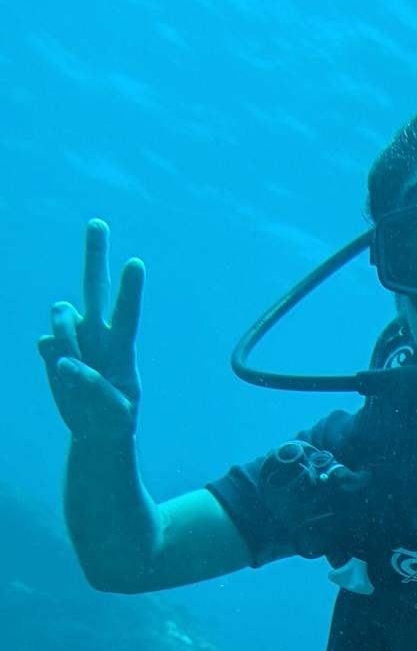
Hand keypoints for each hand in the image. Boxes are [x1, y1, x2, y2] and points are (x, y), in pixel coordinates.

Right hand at [39, 219, 144, 442]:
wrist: (95, 429)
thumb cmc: (115, 418)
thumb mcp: (117, 413)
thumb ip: (95, 388)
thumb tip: (65, 362)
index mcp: (122, 345)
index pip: (127, 312)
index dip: (130, 289)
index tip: (136, 263)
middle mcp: (98, 332)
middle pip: (94, 286)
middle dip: (95, 254)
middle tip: (98, 222)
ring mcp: (73, 337)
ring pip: (61, 312)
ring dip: (65, 337)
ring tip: (73, 369)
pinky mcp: (52, 348)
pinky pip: (47, 344)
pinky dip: (54, 362)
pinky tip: (65, 380)